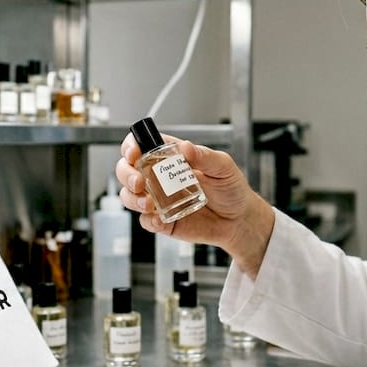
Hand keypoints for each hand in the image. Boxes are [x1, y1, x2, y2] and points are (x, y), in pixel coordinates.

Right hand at [117, 133, 275, 276]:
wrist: (239, 220)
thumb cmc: (232, 189)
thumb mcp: (223, 167)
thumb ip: (204, 156)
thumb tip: (186, 147)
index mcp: (171, 158)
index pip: (142, 145)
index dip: (131, 146)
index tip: (134, 153)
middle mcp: (160, 177)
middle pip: (127, 170)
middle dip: (126, 175)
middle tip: (139, 183)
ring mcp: (158, 199)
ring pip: (129, 196)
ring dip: (132, 199)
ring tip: (149, 203)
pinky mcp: (162, 220)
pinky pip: (145, 221)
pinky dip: (147, 220)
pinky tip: (158, 219)